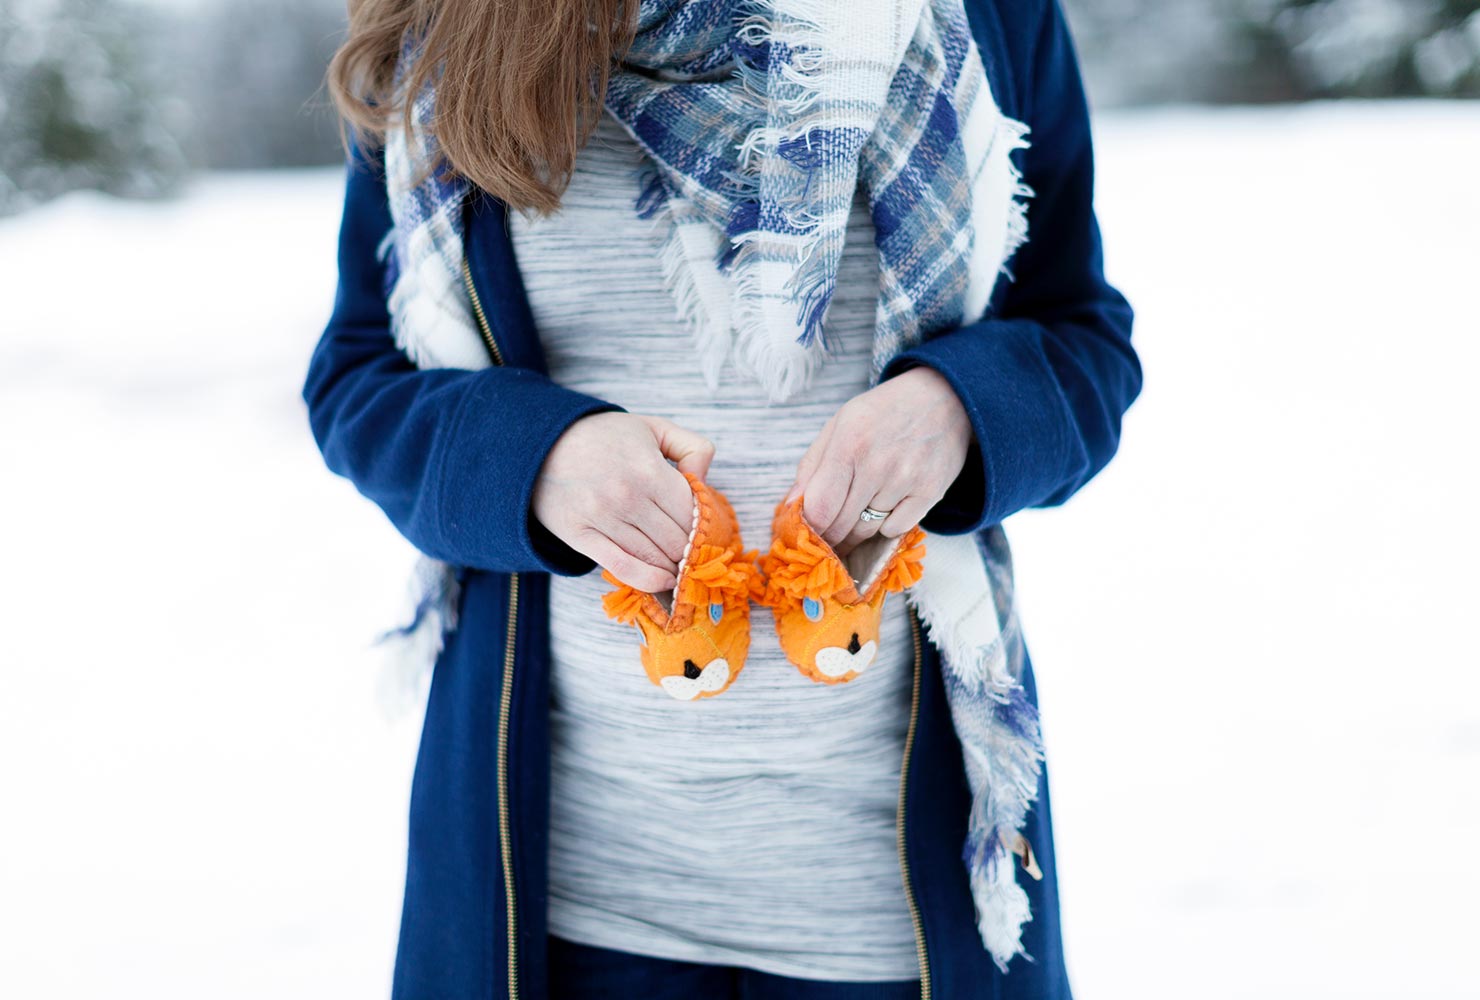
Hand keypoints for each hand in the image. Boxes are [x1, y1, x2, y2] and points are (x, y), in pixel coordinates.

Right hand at [532, 412, 714, 591]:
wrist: (542, 443)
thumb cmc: (605, 436)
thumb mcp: (654, 427)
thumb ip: (692, 447)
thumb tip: (704, 482)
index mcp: (649, 469)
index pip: (692, 513)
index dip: (704, 526)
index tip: (705, 531)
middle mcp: (627, 497)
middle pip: (676, 539)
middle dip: (689, 550)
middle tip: (694, 553)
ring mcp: (603, 518)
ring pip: (653, 557)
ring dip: (673, 567)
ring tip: (681, 567)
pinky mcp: (581, 536)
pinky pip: (622, 567)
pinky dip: (648, 580)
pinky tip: (663, 581)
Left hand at [787, 366, 972, 558]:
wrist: (943, 398)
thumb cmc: (883, 412)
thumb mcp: (840, 424)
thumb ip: (812, 465)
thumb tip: (791, 504)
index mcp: (848, 443)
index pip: (820, 507)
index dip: (809, 528)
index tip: (806, 533)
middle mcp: (877, 464)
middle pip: (841, 525)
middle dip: (829, 536)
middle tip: (825, 538)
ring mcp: (906, 480)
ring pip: (867, 531)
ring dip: (855, 533)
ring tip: (852, 521)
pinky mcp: (930, 492)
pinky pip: (895, 530)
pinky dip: (886, 526)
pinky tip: (886, 506)